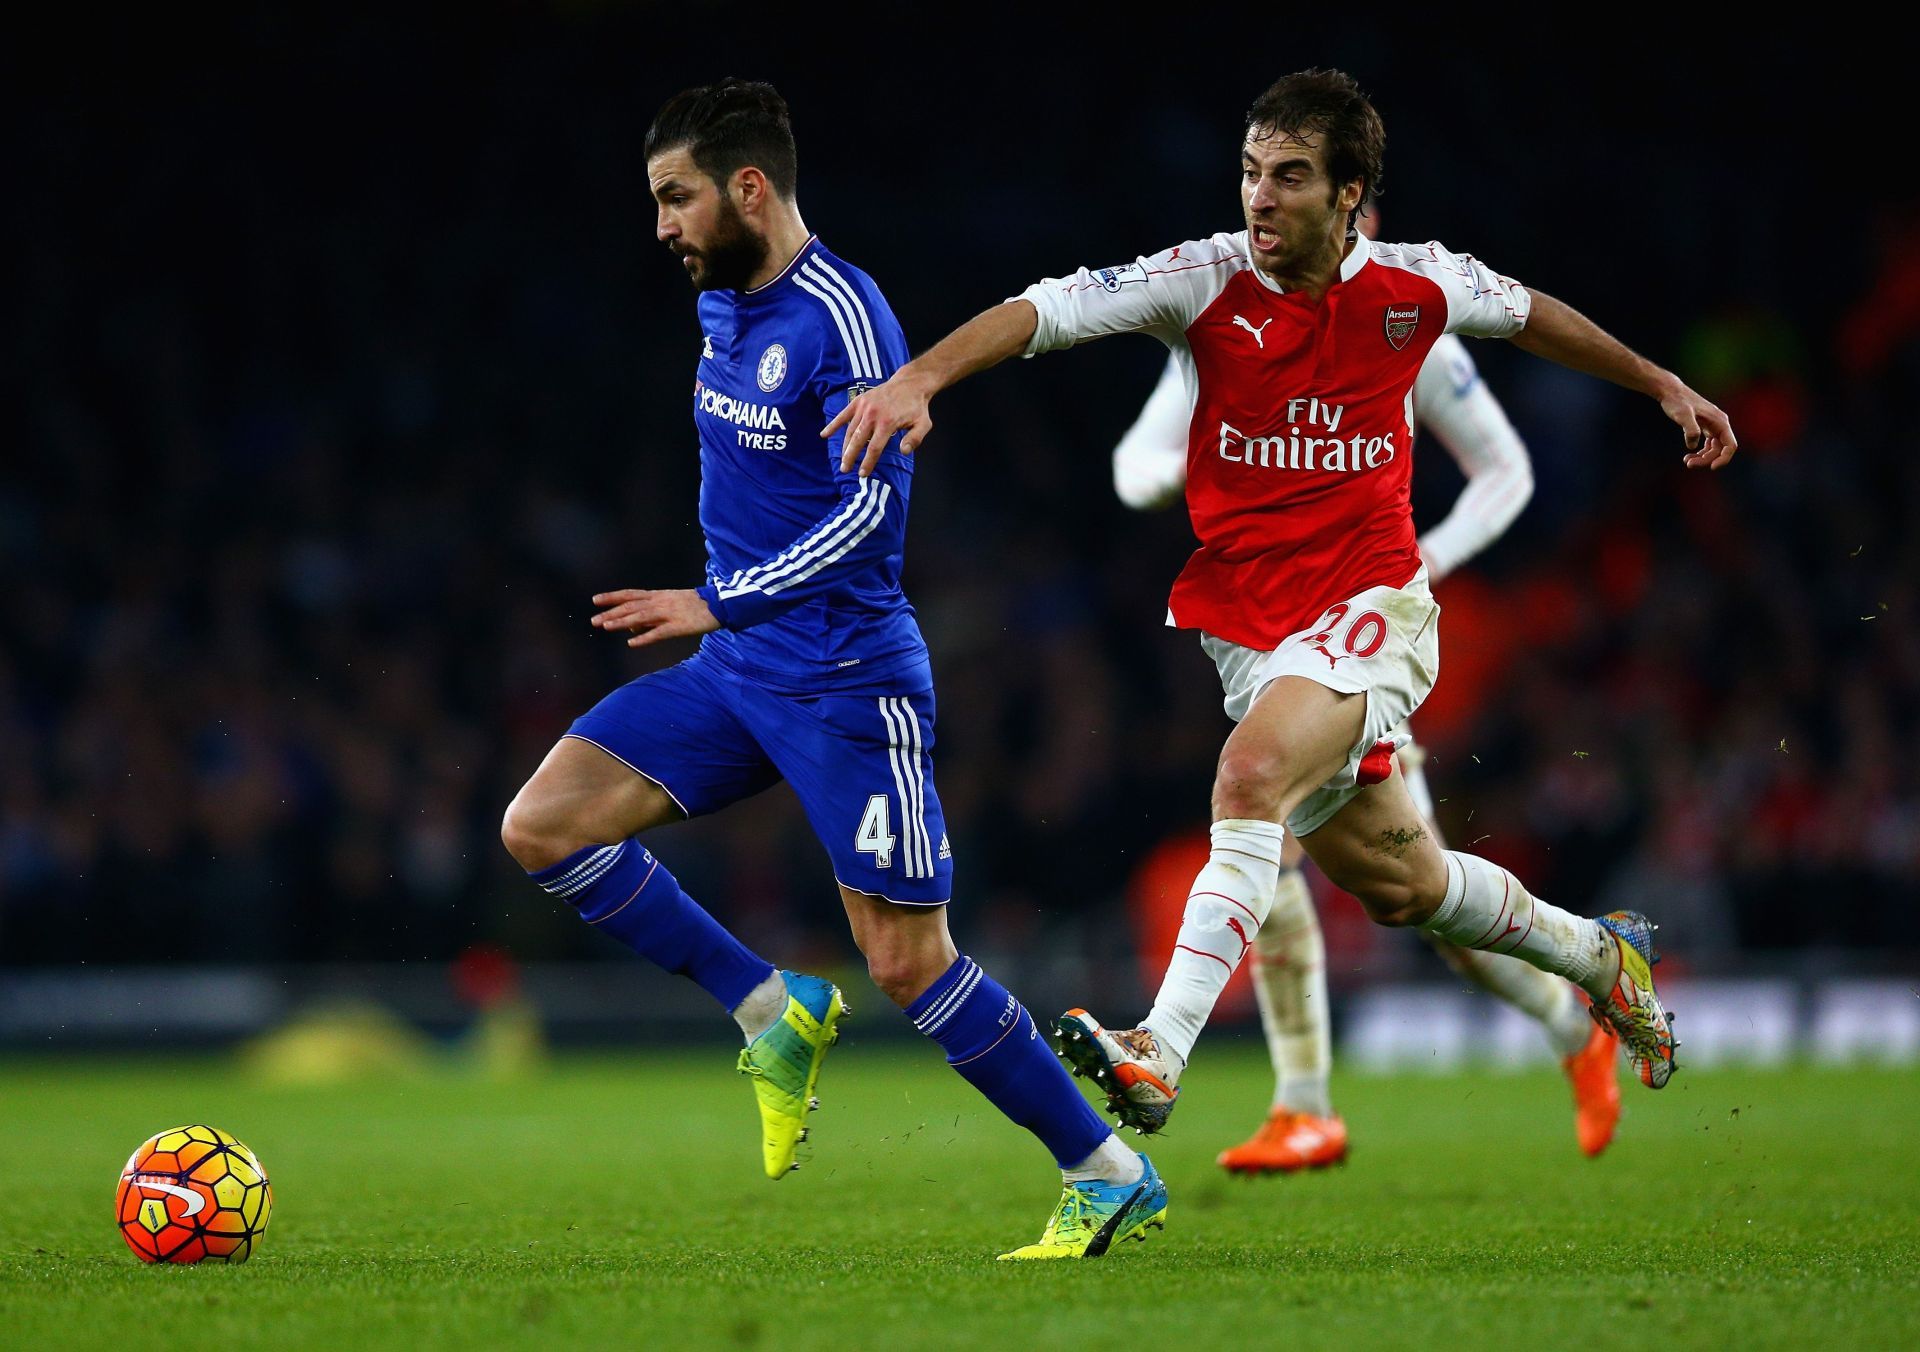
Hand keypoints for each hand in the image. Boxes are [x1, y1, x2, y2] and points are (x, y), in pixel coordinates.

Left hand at [590, 589, 720, 648]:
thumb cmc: (694, 606)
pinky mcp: (679, 627)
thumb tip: (628, 626)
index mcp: (658, 596)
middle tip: (593, 620)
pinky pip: (658, 633)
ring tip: (606, 627)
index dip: (612, 597)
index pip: (630, 594)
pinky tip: (631, 643)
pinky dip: (644, 638)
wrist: (719, 605)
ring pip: (640, 617)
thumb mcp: (670, 605)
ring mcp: (669, 614)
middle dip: (611, 612)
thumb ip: (649, 615)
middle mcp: (660, 602)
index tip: (595, 600)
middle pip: (631, 606)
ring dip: (622, 622)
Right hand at [821, 370, 934, 477]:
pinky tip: (824, 434)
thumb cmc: (917, 407)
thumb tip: (904, 451)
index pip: (874, 448)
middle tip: (845, 469)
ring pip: (850, 430)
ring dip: (845, 446)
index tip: (862, 474)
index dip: (867, 462)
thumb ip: (914, 439)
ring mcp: (864, 407)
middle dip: (850, 457)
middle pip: (858, 441)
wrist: (910, 384)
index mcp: (888, 423)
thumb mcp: (923, 424)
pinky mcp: (859, 401)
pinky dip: (833, 424)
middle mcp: (873, 415)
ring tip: (843, 460)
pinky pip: (843, 414)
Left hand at [1658, 380, 1737, 470]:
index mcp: (1720, 422)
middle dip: (1706, 459)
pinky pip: (1708, 444)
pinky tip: (1689, 455)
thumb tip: (1692, 445)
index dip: (1724, 458)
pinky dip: (1700, 452)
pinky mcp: (1705, 426)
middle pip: (1720, 449)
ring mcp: (1713, 425)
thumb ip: (1690, 429)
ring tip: (1687, 461)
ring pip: (1714, 448)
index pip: (1730, 445)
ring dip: (1703, 457)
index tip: (1712, 467)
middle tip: (1688, 464)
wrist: (1671, 391)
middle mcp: (1720, 424)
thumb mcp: (1682, 415)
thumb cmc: (1677, 401)